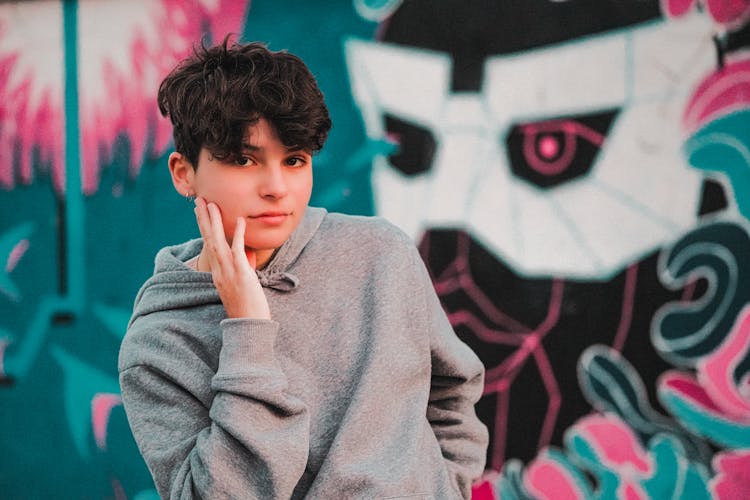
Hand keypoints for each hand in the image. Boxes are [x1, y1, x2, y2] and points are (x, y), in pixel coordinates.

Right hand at [194, 197, 270, 319]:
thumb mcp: (240, 287)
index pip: (209, 245)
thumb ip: (241, 271)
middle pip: (208, 240)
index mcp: (217, 273)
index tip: (201, 212)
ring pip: (218, 242)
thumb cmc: (247, 310)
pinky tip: (240, 220)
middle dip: (204, 218)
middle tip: (200, 200)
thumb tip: (247, 260)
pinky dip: (239, 234)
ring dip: (215, 222)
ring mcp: (229, 272)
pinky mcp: (241, 274)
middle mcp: (219, 271)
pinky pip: (239, 250)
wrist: (248, 326)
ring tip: (211, 204)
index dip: (204, 227)